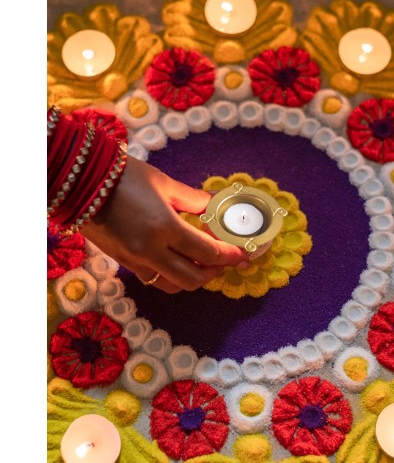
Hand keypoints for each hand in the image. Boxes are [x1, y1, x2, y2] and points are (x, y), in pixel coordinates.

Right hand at [81, 155, 249, 292]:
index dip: (230, 256)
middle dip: (216, 272)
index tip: (243, 254)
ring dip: (194, 278)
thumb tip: (217, 203)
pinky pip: (155, 280)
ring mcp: (135, 261)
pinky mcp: (124, 263)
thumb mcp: (164, 184)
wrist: (80, 182)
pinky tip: (179, 261)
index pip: (207, 253)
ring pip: (173, 286)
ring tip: (204, 263)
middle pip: (193, 279)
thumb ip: (195, 199)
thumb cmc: (125, 176)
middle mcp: (151, 252)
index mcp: (165, 229)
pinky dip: (173, 276)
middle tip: (226, 259)